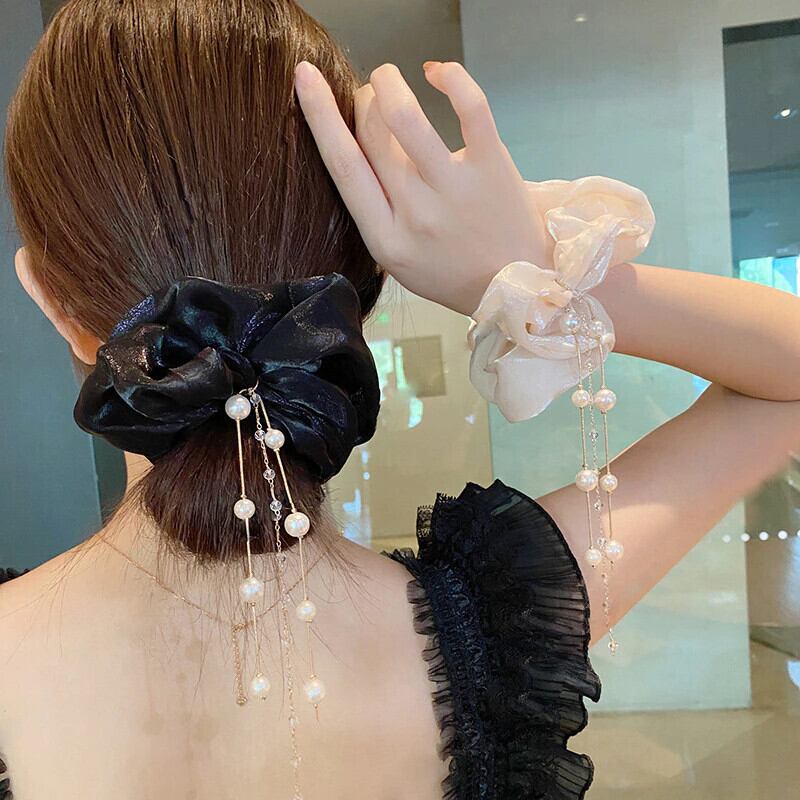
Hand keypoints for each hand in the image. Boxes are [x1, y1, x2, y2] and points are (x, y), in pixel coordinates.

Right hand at [294, 60, 550, 316]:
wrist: (514, 285)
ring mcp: (454, 189)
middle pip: (372, 134)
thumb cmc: (451, 271)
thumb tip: (353, 150)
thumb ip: (374, 215)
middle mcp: (415, 212)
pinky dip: (450, 78)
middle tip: (367, 95)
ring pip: (406, 117)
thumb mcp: (398, 261)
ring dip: (388, 82)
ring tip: (387, 77)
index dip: (319, 115)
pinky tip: (437, 72)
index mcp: (385, 238)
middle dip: (362, 100)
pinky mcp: (492, 166)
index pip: (343, 166)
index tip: (305, 77)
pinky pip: (469, 106)